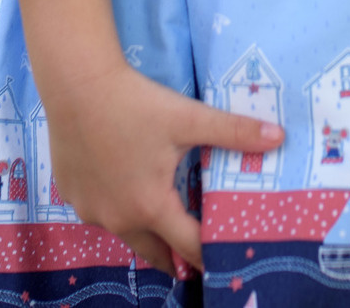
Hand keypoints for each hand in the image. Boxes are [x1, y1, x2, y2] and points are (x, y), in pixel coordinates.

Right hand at [41, 64, 283, 275]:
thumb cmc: (135, 103)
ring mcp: (90, 210)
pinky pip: (99, 213)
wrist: (77, 84)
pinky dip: (115, 210)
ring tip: (162, 226)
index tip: (221, 265)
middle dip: (175, 258)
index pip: (188, 246)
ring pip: (124, 234)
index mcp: (150, 206)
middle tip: (193, 260)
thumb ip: (234, 131)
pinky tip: (122, 190)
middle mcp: (118, 218)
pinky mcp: (70, 194)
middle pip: (154, 252)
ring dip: (144, 233)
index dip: (208, 257)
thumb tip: (279, 136)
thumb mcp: (188, 117)